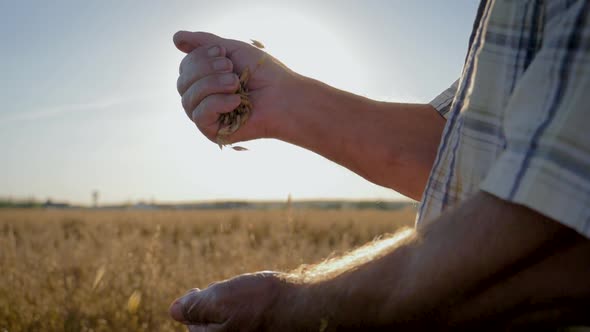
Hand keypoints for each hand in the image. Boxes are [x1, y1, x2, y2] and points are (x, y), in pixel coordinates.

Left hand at [169, 272, 306, 330]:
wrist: (306, 307)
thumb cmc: (263, 302)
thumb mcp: (221, 298)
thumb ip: (194, 305)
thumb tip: (174, 310)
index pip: (192, 325)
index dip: (198, 302)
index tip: (206, 290)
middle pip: (212, 328)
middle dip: (217, 309)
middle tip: (236, 294)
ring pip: (231, 326)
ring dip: (235, 311)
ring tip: (251, 298)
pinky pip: (248, 327)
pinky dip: (251, 316)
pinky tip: (263, 305)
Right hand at [173, 31, 300, 144]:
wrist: (285, 97)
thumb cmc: (263, 74)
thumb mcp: (232, 50)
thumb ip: (204, 43)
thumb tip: (175, 37)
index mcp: (205, 79)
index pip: (185, 67)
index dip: (200, 57)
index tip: (225, 53)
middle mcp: (201, 98)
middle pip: (182, 82)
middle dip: (206, 71)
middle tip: (232, 69)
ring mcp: (205, 116)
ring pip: (187, 99)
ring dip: (212, 85)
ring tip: (236, 84)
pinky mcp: (213, 132)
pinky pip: (199, 115)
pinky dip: (217, 103)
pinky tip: (237, 101)